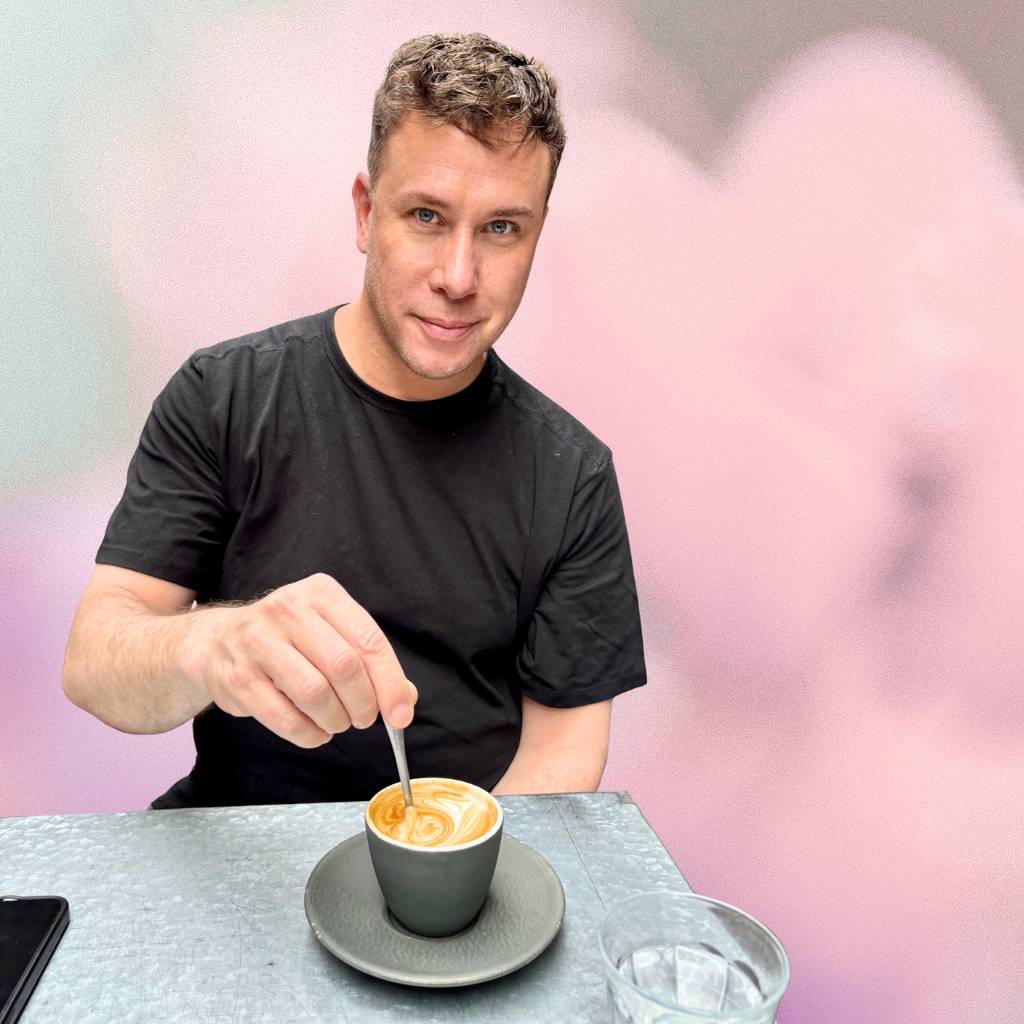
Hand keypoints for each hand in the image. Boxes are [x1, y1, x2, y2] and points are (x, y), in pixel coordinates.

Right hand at [186, 573, 417, 747]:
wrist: (216, 642)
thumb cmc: (287, 639)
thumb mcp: (330, 632)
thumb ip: (368, 661)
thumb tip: (405, 699)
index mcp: (321, 593)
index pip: (368, 640)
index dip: (390, 682)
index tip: (401, 713)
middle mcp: (288, 609)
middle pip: (344, 667)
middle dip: (363, 704)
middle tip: (364, 719)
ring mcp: (258, 641)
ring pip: (315, 693)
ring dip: (335, 720)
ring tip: (337, 723)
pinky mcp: (238, 676)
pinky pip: (285, 717)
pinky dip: (308, 734)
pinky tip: (314, 732)